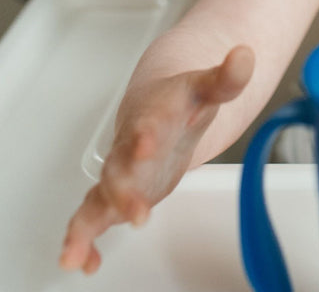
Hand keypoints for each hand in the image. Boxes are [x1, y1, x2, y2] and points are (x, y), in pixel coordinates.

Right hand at [59, 45, 253, 274]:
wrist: (156, 106)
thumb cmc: (181, 100)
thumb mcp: (208, 87)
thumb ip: (226, 77)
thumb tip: (245, 55)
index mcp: (152, 117)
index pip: (148, 124)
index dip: (146, 134)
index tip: (147, 143)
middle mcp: (128, 147)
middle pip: (119, 169)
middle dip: (123, 192)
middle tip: (137, 214)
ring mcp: (120, 173)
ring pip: (97, 198)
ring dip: (85, 227)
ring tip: (73, 255)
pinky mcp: (116, 195)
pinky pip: (93, 218)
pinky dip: (85, 241)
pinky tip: (83, 263)